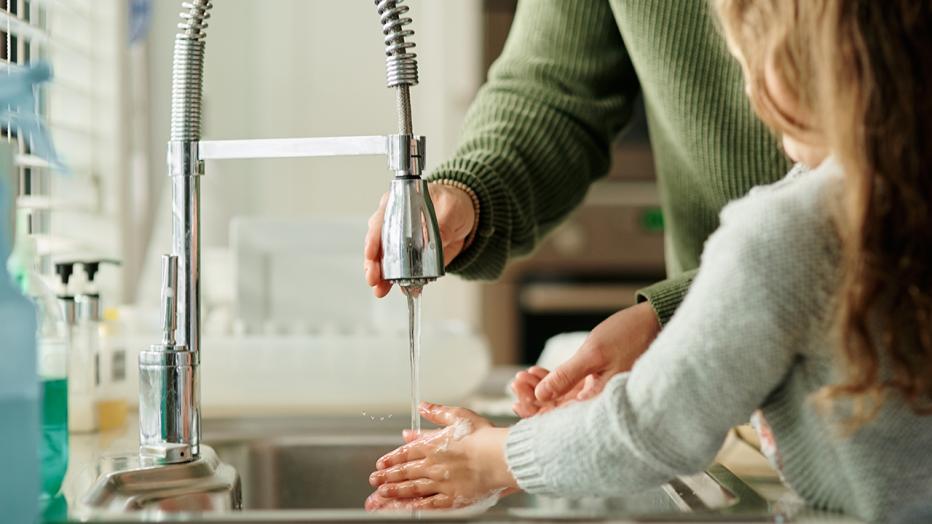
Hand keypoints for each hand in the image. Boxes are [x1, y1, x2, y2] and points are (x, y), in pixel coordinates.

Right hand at [364, 183, 476, 297]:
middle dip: (372, 263)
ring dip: (381, 277)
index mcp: (398, 205)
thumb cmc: (452, 203)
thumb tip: (436, 240)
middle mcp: (393, 224)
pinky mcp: (410, 258)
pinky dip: (400, 282)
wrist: (464, 218)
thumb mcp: (450, 208)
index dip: (373, 238)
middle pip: (375, 244)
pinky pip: (402, 271)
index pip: (380, 221)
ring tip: (380, 289)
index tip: (371, 253)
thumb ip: (442, 223)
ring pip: (384, 260)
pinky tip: (402, 289)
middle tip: (374, 278)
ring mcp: (400, 243)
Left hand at [365, 402, 517, 510]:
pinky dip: (413, 506)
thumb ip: (437, 412)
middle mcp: (433, 465)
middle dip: (387, 476)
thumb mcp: (458, 416)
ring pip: (411, 488)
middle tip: (374, 480)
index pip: (406, 453)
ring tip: (381, 494)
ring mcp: (440, 483)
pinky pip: (427, 504)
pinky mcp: (451, 498)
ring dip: (394, 491)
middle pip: (404, 471)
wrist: (500, 456)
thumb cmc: (483, 436)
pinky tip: (404, 508)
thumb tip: (422, 406)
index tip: (381, 463)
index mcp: (433, 445)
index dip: (391, 458)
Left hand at [511, 302, 660, 417]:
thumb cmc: (628, 336)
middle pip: (559, 410)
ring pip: (562, 398)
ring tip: (522, 376)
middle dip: (534, 398)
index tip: (517, 399)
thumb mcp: (593, 354)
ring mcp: (598, 393)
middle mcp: (600, 403)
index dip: (535, 411)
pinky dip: (552, 380)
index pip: (561, 418)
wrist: (653, 322)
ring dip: (540, 388)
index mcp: (600, 403)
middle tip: (516, 383)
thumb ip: (567, 377)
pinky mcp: (597, 382)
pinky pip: (570, 388)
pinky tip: (536, 372)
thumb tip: (540, 396)